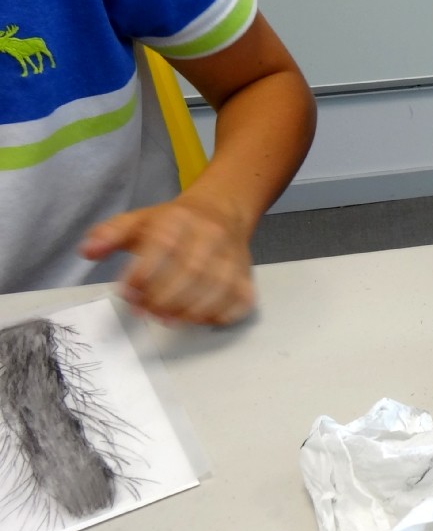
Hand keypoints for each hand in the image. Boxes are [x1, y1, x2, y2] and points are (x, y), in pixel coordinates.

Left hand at [78, 194, 255, 325]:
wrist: (222, 211)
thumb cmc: (173, 222)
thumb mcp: (137, 219)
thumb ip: (109, 234)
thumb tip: (87, 251)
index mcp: (179, 219)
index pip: (163, 245)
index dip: (143, 273)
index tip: (126, 293)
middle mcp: (210, 236)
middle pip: (192, 270)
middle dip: (165, 297)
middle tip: (145, 312)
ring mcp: (233, 257)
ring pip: (218, 287)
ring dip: (190, 310)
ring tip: (167, 319)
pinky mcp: (246, 276)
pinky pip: (240, 299)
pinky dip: (221, 314)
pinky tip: (200, 319)